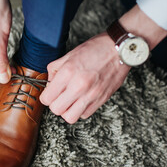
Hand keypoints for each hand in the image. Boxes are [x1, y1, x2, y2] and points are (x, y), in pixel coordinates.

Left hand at [40, 5, 166, 123]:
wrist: (120, 49)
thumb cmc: (96, 49)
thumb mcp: (70, 54)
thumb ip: (55, 69)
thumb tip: (49, 83)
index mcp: (68, 72)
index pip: (47, 98)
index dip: (46, 96)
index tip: (49, 93)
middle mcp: (79, 86)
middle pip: (56, 110)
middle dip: (55, 104)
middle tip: (59, 96)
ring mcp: (91, 95)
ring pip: (70, 117)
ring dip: (67, 110)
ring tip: (70, 100)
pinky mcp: (101, 100)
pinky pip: (84, 115)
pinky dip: (81, 110)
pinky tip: (82, 99)